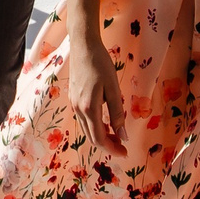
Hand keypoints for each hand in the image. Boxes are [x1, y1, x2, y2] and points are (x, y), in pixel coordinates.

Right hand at [64, 25, 126, 154]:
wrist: (82, 45)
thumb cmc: (100, 63)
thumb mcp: (113, 88)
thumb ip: (117, 113)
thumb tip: (123, 136)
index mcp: (89, 108)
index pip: (99, 138)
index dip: (112, 149)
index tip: (125, 153)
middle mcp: (78, 109)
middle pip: (92, 137)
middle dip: (108, 145)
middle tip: (123, 146)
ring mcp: (74, 104)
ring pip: (87, 129)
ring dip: (101, 136)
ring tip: (117, 135)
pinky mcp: (73, 98)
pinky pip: (84, 120)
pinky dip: (95, 126)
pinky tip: (105, 122)